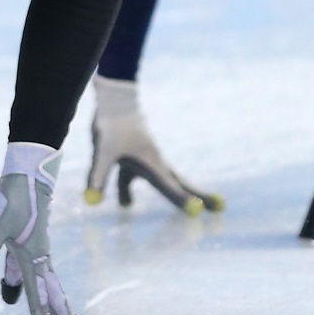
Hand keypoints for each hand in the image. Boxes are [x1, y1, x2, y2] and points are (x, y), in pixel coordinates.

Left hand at [0, 142, 91, 314]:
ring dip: (39, 297)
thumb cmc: (15, 196)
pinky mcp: (22, 236)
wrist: (29, 171)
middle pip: (50, 290)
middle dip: (58, 312)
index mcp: (33, 257)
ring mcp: (31, 246)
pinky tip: (10, 285)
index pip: (39, 293)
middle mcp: (36, 255)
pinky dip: (18, 279)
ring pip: (37, 279)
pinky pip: (22, 266)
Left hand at [83, 77, 223, 214]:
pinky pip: (134, 180)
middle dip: (199, 197)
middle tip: (221, 208)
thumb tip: (92, 201)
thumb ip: (97, 175)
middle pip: (179, 184)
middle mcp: (153, 164)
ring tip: (192, 210)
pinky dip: (130, 192)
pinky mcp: (130, 158)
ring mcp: (144, 161)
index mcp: (151, 164)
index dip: (183, 201)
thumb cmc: (112, 125)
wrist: (114, 101)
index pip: (170, 187)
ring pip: (162, 182)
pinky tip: (125, 204)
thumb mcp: (102, 151)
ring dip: (174, 195)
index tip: (198, 213)